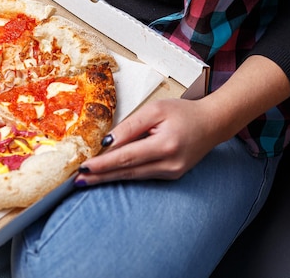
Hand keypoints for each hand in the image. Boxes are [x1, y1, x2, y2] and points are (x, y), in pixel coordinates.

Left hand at [75, 55, 289, 184]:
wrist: (212, 124)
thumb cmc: (183, 113)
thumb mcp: (155, 110)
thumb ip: (130, 126)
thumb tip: (107, 143)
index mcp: (165, 145)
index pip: (126, 157)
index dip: (103, 164)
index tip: (83, 167)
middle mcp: (168, 164)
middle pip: (127, 172)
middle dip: (100, 176)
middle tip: (77, 181)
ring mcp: (171, 173)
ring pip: (133, 177)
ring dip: (108, 178)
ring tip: (86, 180)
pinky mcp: (170, 176)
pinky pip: (142, 175)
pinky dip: (123, 175)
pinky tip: (108, 175)